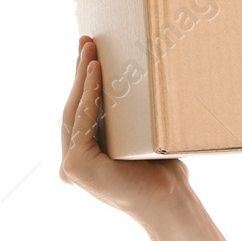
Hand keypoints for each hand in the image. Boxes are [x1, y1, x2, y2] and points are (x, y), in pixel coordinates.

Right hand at [59, 35, 189, 221]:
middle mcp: (73, 161)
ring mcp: (71, 165)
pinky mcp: (75, 166)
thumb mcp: (141, 137)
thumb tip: (139, 80)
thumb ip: (129, 119)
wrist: (170, 200)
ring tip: (90, 49)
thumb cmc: (164, 172)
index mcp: (86, 156)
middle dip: (80, 71)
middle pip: (76, 107)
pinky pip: (82, 122)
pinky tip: (95, 72)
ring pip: (76, 111)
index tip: (89, 51)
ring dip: (83, 77)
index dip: (84, 80)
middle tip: (86, 40)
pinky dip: (89, 95)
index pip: (83, 112)